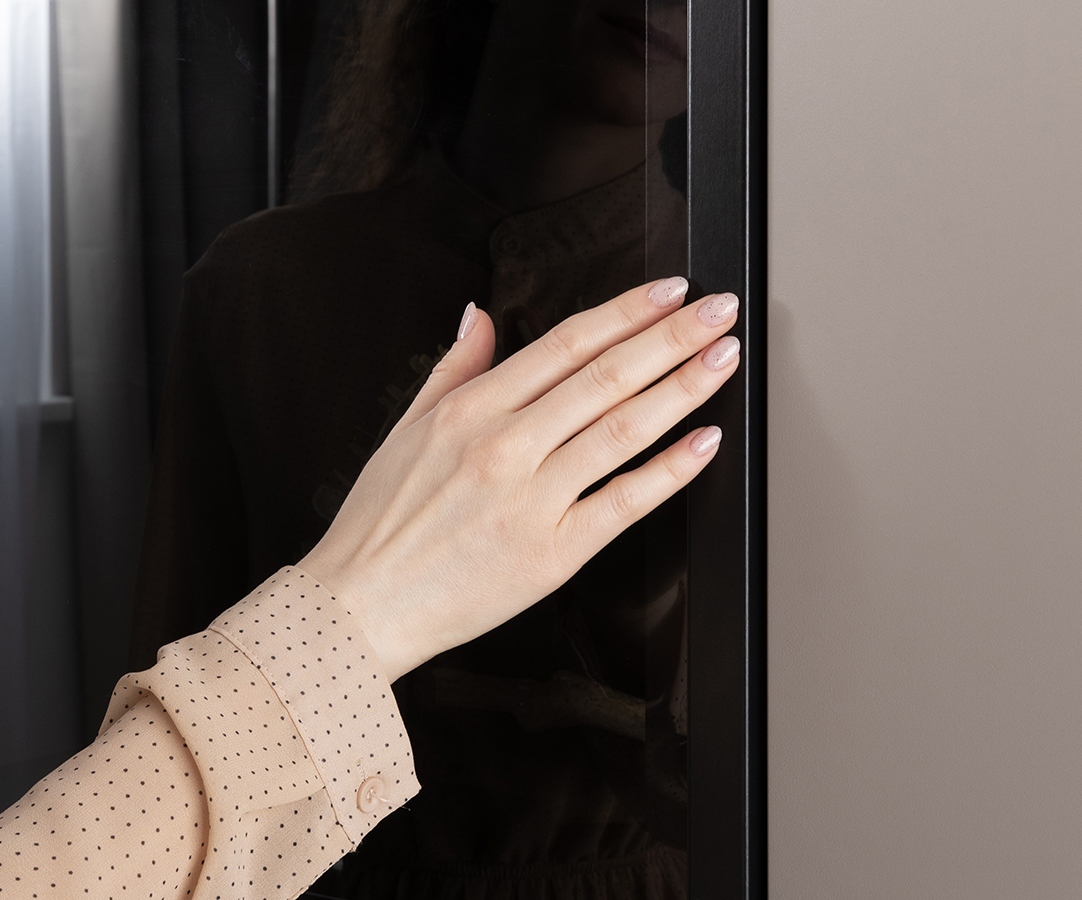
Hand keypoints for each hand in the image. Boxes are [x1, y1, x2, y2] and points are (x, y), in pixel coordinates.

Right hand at [298, 277, 740, 678]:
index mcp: (470, 410)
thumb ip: (454, 367)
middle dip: (672, 337)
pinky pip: (623, 503)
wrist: (359, 607)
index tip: (668, 291)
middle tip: (718, 311)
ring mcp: (531, 500)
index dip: (626, 312)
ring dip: (682, 388)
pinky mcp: (551, 554)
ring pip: (623, 429)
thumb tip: (479, 316)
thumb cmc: (379, 525)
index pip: (566, 344)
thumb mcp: (405, 428)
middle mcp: (504, 446)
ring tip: (722, 359)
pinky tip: (703, 442)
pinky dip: (669, 470)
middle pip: (606, 376)